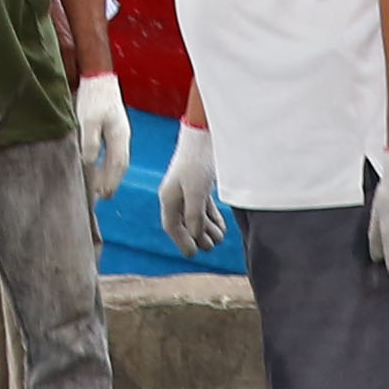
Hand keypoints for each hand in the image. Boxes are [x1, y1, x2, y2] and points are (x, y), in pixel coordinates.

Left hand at [72, 73, 133, 199]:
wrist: (98, 77)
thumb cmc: (93, 97)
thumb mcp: (88, 120)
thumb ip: (90, 143)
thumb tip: (89, 163)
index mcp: (120, 137)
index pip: (118, 166)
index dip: (110, 182)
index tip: (102, 196)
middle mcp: (123, 137)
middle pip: (120, 166)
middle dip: (111, 182)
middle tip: (100, 197)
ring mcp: (119, 133)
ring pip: (117, 160)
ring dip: (109, 175)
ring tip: (99, 187)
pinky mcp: (112, 129)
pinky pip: (113, 153)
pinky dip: (106, 165)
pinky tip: (98, 168)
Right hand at [157, 122, 227, 254]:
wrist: (205, 134)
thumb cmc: (198, 162)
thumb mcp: (197, 193)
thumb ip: (195, 216)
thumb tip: (196, 236)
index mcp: (168, 197)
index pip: (171, 226)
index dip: (182, 242)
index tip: (194, 254)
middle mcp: (175, 195)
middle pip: (184, 223)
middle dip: (198, 237)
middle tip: (211, 247)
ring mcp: (187, 189)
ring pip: (195, 215)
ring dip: (207, 229)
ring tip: (220, 238)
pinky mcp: (199, 184)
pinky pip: (202, 206)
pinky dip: (211, 217)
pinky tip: (220, 227)